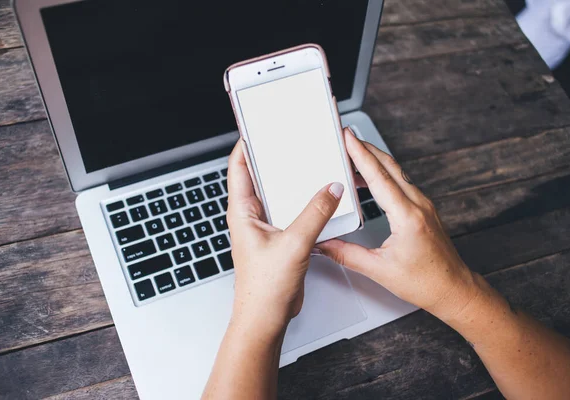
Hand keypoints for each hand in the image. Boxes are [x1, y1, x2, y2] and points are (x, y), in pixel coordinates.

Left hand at [226, 140, 343, 338]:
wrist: (266, 317)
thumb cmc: (263, 289)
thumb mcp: (293, 244)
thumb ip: (315, 214)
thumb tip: (331, 190)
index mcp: (242, 212)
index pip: (239, 167)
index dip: (247, 145)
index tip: (259, 127)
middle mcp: (251, 216)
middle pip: (260, 177)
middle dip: (275, 159)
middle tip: (291, 141)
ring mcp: (266, 227)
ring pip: (278, 195)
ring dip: (292, 182)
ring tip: (309, 165)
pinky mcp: (280, 238)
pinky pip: (291, 212)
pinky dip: (304, 202)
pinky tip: (319, 198)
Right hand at [318, 129, 477, 319]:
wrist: (453, 290)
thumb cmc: (426, 282)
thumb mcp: (379, 270)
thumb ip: (347, 255)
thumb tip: (324, 245)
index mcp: (407, 216)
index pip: (378, 177)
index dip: (360, 154)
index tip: (348, 138)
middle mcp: (419, 205)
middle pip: (389, 166)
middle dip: (366, 148)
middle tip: (348, 137)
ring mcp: (424, 206)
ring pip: (397, 172)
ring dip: (375, 161)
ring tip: (354, 156)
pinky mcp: (424, 210)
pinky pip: (402, 183)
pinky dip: (384, 175)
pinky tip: (372, 180)